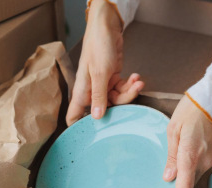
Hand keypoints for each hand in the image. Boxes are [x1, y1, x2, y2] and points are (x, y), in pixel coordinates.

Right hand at [66, 0, 143, 125]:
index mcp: (82, 92)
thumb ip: (99, 96)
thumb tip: (97, 117)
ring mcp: (102, 85)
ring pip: (117, 100)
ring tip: (137, 81)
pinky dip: (130, 84)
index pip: (74, 117)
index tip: (93, 136)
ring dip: (130, 91)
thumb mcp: (99, 73)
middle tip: (131, 93)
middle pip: (104, 110)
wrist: (107, 27)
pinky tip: (135, 76)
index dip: (80, 127)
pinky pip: (122, 89)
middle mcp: (91, 91)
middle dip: (121, 103)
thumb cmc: (97, 46)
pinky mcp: (112, 78)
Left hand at [160, 95, 211, 187]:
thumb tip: (168, 179)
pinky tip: (173, 183)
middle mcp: (202, 163)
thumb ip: (171, 156)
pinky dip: (183, 182)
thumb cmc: (192, 110)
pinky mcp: (208, 157)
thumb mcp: (173, 130)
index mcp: (190, 156)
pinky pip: (194, 175)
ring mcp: (207, 161)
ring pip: (190, 183)